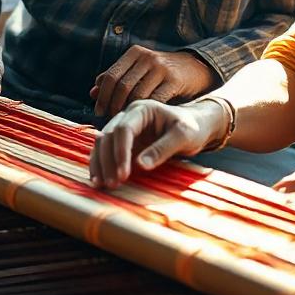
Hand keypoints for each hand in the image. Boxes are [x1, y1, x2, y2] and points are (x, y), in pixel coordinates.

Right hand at [88, 97, 223, 188]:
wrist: (195, 127)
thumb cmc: (192, 128)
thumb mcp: (184, 136)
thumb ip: (163, 148)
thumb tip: (140, 164)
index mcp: (143, 109)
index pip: (124, 129)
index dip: (120, 152)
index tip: (123, 174)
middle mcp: (129, 116)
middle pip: (108, 136)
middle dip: (108, 161)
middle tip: (113, 184)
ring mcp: (124, 128)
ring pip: (102, 143)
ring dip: (100, 164)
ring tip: (102, 185)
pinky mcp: (123, 142)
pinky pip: (105, 152)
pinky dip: (100, 165)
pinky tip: (98, 180)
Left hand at [91, 47, 218, 116]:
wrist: (195, 68)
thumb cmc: (160, 72)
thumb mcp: (138, 69)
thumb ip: (117, 79)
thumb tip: (93, 92)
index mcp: (135, 53)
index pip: (111, 76)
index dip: (103, 96)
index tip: (99, 111)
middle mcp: (147, 57)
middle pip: (122, 86)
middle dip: (113, 105)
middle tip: (111, 119)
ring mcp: (162, 68)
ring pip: (137, 95)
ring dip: (128, 111)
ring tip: (125, 121)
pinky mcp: (175, 80)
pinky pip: (155, 100)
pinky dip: (146, 112)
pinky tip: (143, 120)